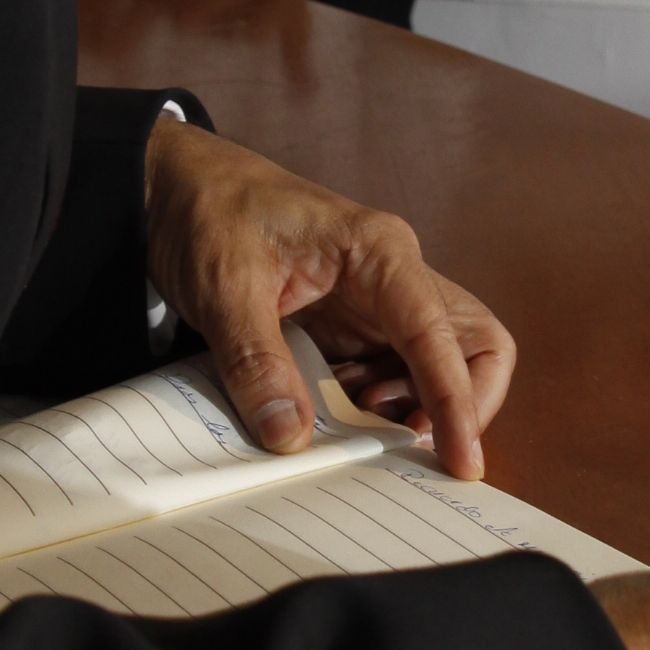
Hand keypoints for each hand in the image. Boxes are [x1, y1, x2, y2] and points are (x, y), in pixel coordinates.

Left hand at [145, 120, 514, 479]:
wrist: (175, 188)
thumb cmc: (209, 213)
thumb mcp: (224, 288)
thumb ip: (257, 362)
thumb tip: (291, 436)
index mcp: (380, 252)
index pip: (444, 336)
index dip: (458, 402)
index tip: (460, 462)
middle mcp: (396, 277)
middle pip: (475, 348)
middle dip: (459, 407)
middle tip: (402, 445)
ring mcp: (379, 304)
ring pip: (439, 367)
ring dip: (412, 410)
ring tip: (350, 423)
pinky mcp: (354, 327)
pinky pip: (393, 376)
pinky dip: (377, 408)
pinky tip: (331, 411)